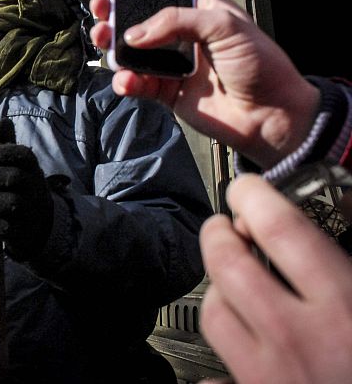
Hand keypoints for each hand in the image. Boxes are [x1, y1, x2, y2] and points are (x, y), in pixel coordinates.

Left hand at [0, 119, 53, 258]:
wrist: (43, 227)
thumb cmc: (24, 189)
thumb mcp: (21, 167)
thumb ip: (8, 146)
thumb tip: (3, 120)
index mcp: (33, 169)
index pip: (20, 154)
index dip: (0, 154)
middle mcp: (35, 189)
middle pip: (12, 178)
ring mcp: (29, 213)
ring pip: (4, 203)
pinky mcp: (20, 234)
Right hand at [89, 0, 317, 168]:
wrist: (272, 117)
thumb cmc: (262, 66)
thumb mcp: (224, 26)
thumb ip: (176, 21)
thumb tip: (136, 33)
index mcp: (200, 9)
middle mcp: (184, 34)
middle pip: (139, 20)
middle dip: (116, 16)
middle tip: (102, 14)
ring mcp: (173, 63)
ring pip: (132, 52)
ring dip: (114, 49)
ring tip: (107, 46)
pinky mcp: (168, 91)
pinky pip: (138, 83)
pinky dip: (127, 82)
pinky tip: (127, 80)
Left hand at [199, 174, 351, 383]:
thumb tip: (335, 250)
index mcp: (344, 308)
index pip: (280, 228)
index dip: (255, 196)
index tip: (247, 188)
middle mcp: (297, 339)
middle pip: (227, 265)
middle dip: (219, 234)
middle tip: (227, 225)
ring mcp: (269, 376)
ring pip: (215, 313)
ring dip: (219, 289)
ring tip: (234, 281)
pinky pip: (217, 374)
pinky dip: (222, 357)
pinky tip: (242, 347)